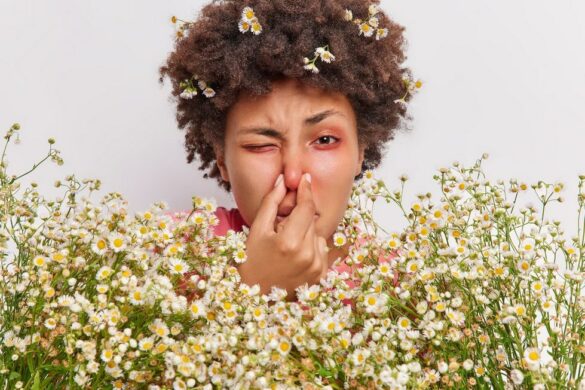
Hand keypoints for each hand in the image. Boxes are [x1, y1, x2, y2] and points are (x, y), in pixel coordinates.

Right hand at [236, 173, 328, 300]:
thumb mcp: (257, 229)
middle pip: (311, 221)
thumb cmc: (251, 260)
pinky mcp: (320, 277)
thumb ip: (271, 202)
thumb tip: (283, 180)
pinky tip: (295, 255)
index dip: (305, 191)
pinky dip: (311, 247)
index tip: (305, 178)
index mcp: (289, 243)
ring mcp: (316, 268)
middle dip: (299, 218)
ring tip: (287, 246)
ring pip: (318, 235)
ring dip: (305, 233)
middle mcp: (307, 256)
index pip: (306, 208)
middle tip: (282, 228)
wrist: (253, 295)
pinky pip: (322, 250)